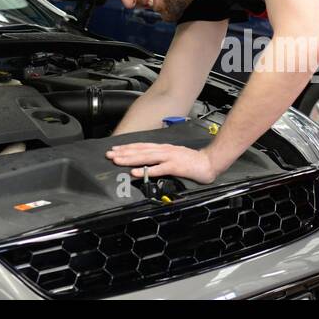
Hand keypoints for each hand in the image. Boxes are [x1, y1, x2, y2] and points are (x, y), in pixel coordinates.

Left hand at [106, 143, 220, 183]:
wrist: (210, 162)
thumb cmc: (193, 162)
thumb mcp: (174, 159)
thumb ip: (161, 161)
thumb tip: (148, 165)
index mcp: (163, 148)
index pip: (142, 147)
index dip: (127, 148)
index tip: (115, 149)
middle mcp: (164, 150)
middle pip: (140, 150)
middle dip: (123, 153)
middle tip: (109, 154)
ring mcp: (169, 157)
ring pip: (146, 157)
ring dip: (130, 159)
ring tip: (118, 161)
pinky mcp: (175, 166)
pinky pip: (158, 169)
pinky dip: (146, 170)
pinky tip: (136, 172)